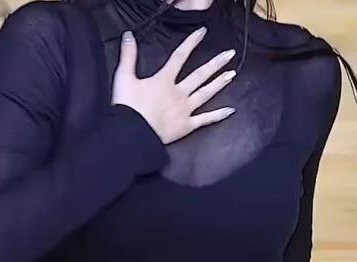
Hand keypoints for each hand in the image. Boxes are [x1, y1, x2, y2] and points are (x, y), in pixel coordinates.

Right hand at [111, 26, 236, 144]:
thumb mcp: (123, 78)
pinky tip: (230, 110)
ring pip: (206, 93)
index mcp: (164, 80)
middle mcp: (178, 93)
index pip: (180, 57)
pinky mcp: (186, 126)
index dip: (192, 43)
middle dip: (216, 63)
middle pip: (200, 75)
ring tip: (232, 74)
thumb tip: (129, 35)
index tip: (203, 33)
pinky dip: (218, 115)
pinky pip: (206, 120)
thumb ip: (128, 56)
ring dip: (220, 83)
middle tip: (230, 54)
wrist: (132, 134)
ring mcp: (185, 109)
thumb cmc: (127, 107)